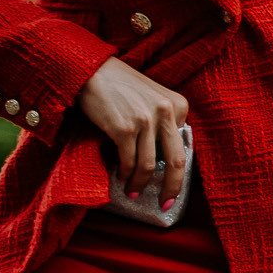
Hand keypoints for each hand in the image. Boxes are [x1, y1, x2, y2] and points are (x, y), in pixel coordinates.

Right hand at [75, 57, 190, 205]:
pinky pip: (129, 161)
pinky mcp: (124, 128)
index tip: (172, 185)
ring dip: (141, 185)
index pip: (183, 146)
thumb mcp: (153, 98)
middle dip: (172, 188)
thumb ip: (165, 122)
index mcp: (179, 106)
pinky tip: (121, 178)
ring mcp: (146, 120)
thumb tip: (166, 160)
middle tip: (166, 204)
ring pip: (149, 166)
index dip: (177, 169)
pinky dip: (126, 174)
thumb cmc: (120, 87)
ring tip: (134, 193)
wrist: (89, 69)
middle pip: (177, 161)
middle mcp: (167, 112)